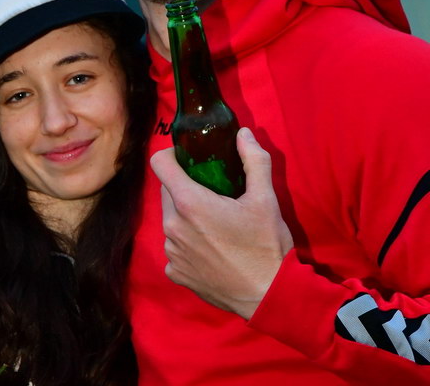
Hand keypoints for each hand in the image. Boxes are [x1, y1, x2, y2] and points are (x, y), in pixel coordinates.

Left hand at [151, 127, 292, 319]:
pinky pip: (174, 247)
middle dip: (184, 187)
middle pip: (167, 191)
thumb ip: (253, 160)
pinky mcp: (175, 272)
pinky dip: (187, 244)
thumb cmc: (266, 245)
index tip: (187, 158)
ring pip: (170, 219)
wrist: (269, 296)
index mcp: (190, 202)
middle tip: (212, 194)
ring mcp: (171, 251)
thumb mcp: (266, 198)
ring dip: (185, 216)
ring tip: (214, 225)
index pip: (159, 164)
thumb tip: (243, 133)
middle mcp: (172, 225)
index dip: (171, 156)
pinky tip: (210, 250)